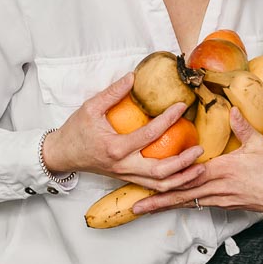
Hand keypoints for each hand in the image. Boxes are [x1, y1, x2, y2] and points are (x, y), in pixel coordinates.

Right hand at [44, 73, 205, 191]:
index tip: (182, 106)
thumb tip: (133, 77)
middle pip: (160, 172)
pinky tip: (185, 174)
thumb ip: (112, 93)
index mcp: (115, 148)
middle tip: (200, 148)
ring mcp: (126, 176)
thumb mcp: (90, 107)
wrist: (62, 154)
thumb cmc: (75, 130)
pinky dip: (172, 183)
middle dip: (183, 162)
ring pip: (159, 185)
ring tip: (199, 167)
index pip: (149, 135)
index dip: (168, 119)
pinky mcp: (128, 179)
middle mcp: (123, 166)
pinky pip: (154, 186)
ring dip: (182, 178)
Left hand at [134, 107, 262, 215]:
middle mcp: (219, 188)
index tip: (148, 179)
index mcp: (224, 170)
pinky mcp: (228, 205)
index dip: (168, 178)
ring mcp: (223, 199)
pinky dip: (185, 204)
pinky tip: (174, 205)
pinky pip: (201, 205)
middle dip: (158, 202)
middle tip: (135, 207)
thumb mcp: (260, 143)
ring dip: (168, 206)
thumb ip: (242, 126)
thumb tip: (230, 108)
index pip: (190, 174)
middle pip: (183, 195)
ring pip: (189, 203)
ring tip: (147, 209)